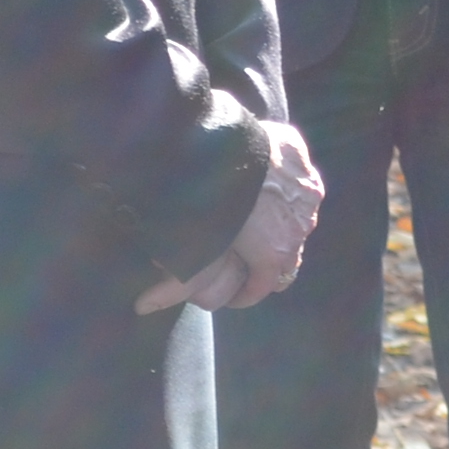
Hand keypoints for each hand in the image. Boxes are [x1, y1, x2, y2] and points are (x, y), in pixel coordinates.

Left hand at [139, 124, 326, 313]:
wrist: (227, 141)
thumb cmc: (211, 197)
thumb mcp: (193, 246)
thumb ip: (175, 283)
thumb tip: (141, 307)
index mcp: (277, 253)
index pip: (265, 287)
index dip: (245, 293)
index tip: (232, 294)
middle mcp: (300, 227)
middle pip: (287, 258)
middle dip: (265, 261)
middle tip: (241, 256)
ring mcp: (307, 194)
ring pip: (298, 220)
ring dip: (279, 224)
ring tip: (254, 218)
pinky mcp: (303, 162)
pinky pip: (298, 183)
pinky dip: (285, 188)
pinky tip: (265, 182)